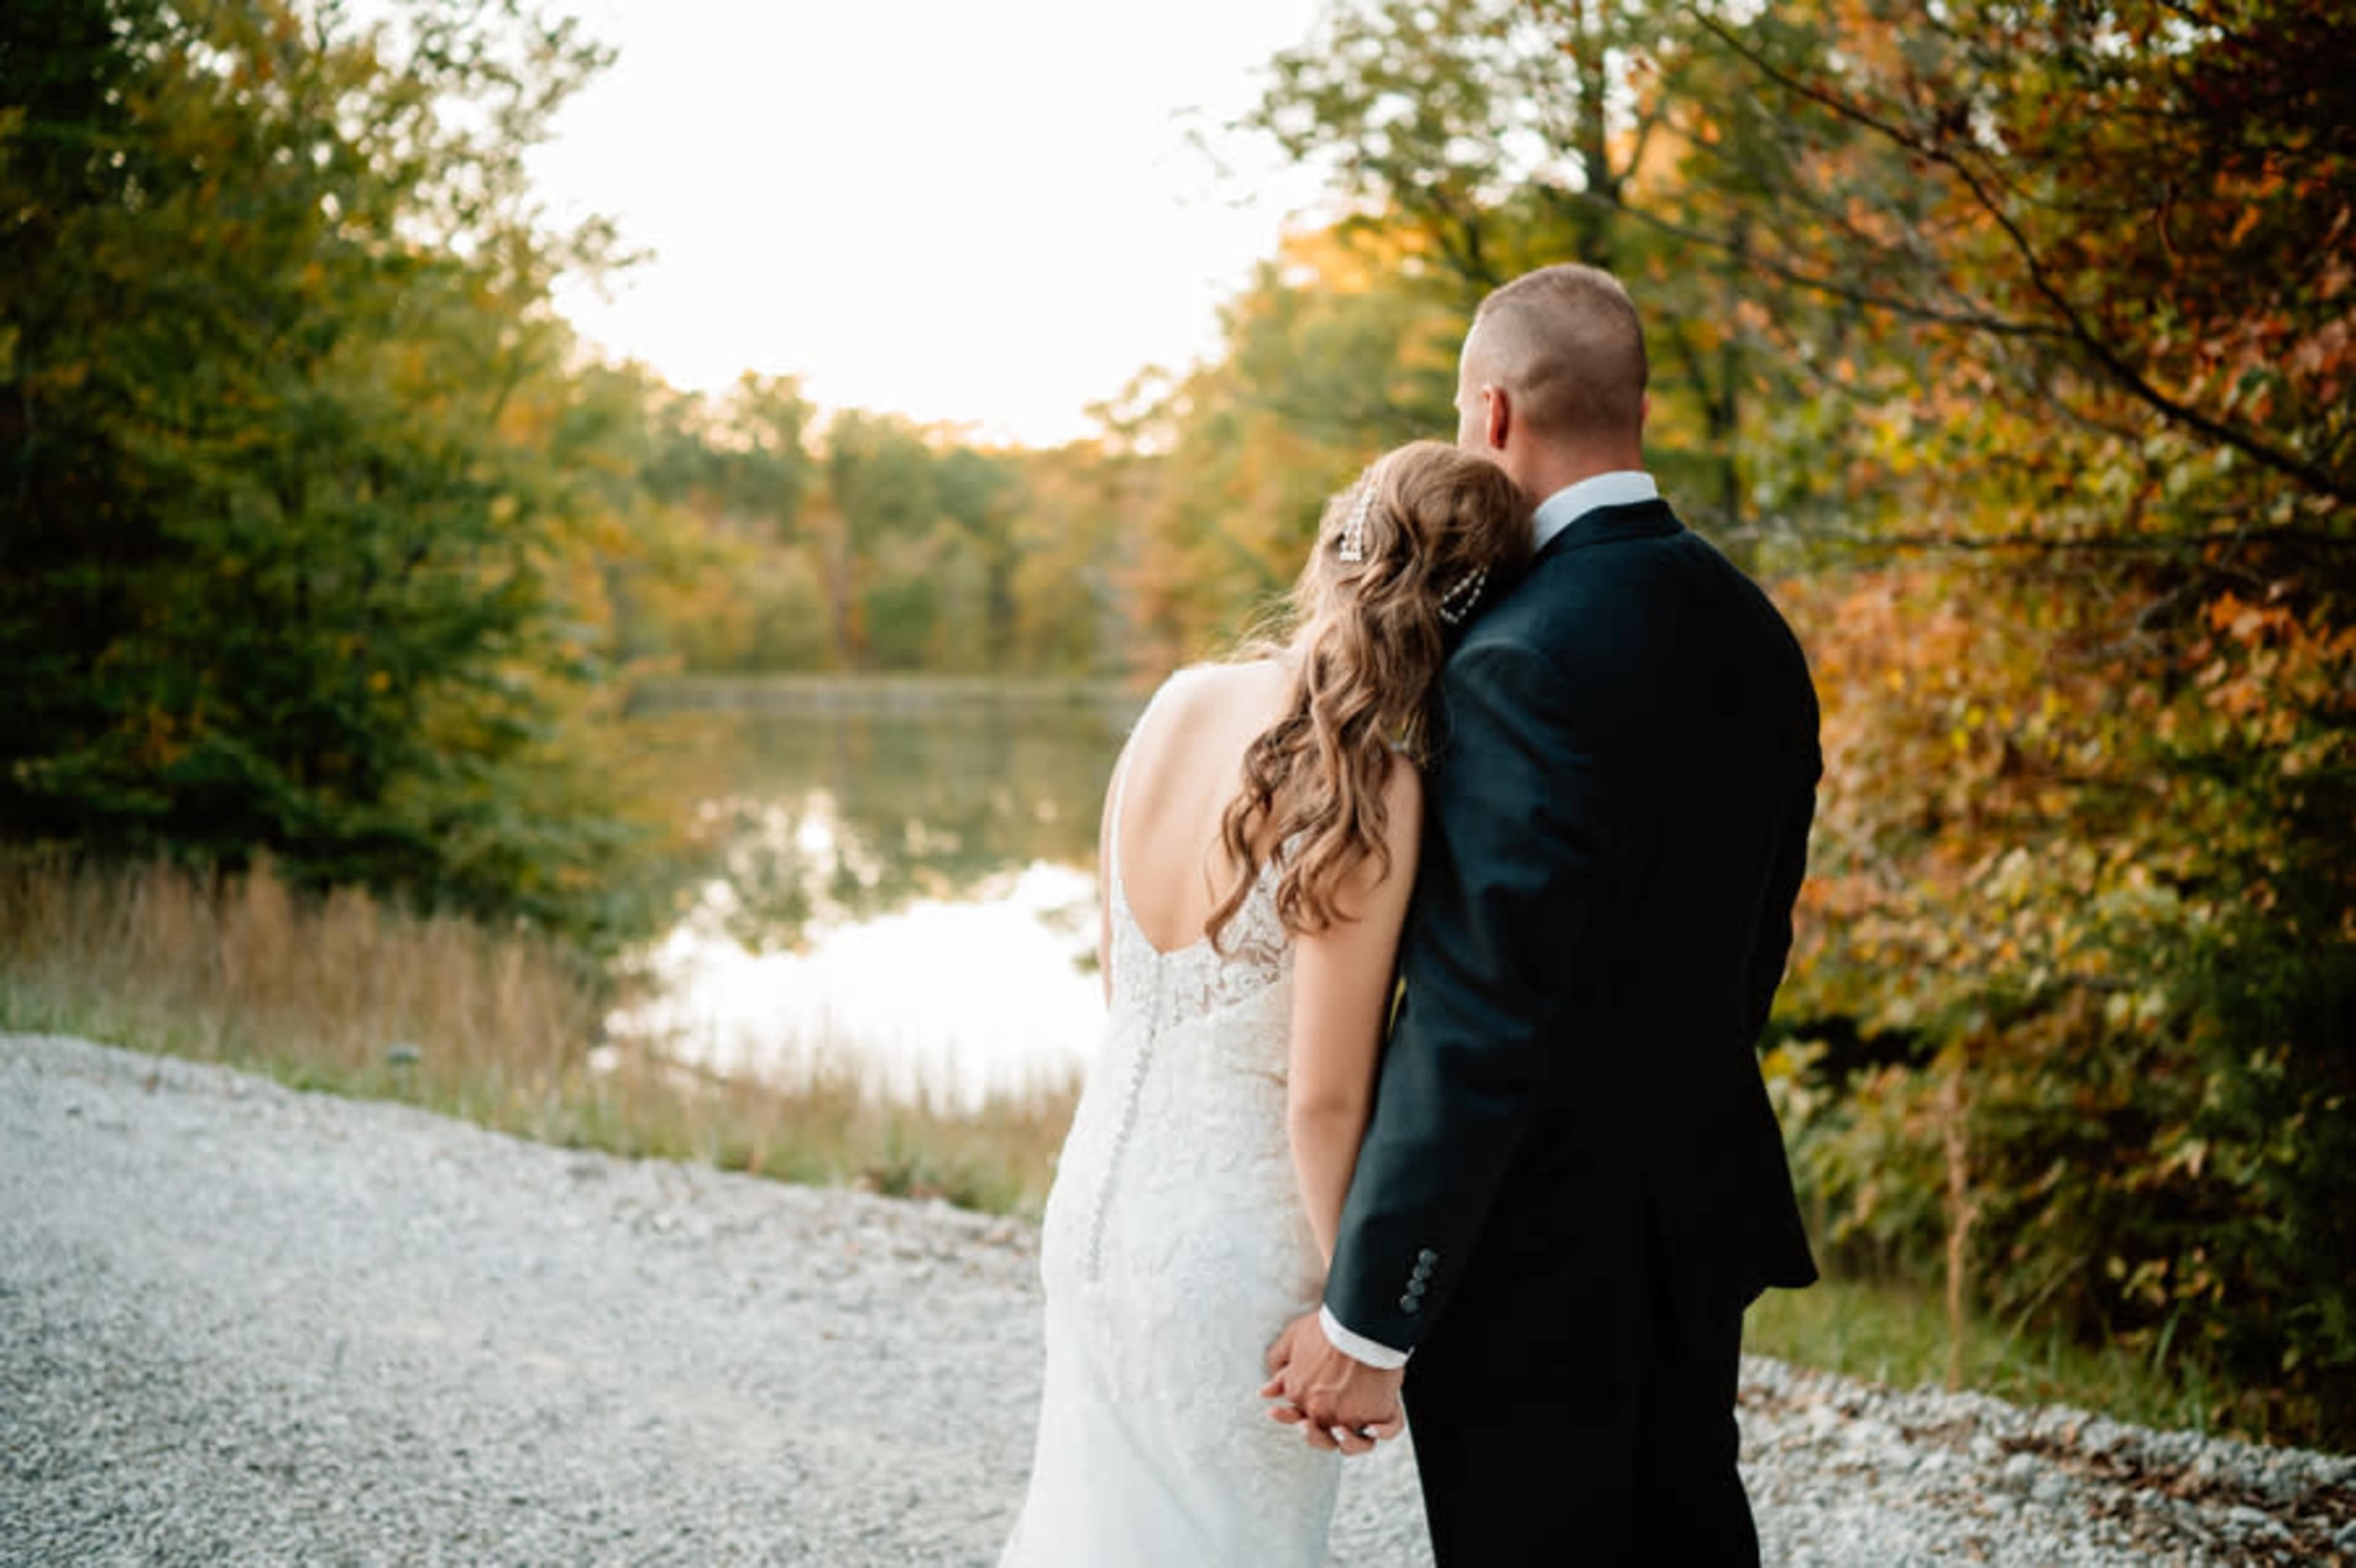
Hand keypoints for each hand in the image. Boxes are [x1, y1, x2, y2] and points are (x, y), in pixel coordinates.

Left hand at [1260, 1310, 1405, 1456]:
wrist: (1359, 1323)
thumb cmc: (1328, 1328)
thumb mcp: (1292, 1338)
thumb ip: (1278, 1363)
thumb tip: (1266, 1390)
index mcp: (1301, 1396)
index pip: (1293, 1416)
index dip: (1290, 1416)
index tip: (1295, 1415)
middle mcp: (1324, 1411)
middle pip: (1320, 1436)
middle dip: (1316, 1434)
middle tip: (1320, 1425)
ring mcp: (1352, 1416)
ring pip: (1353, 1443)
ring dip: (1350, 1442)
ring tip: (1347, 1430)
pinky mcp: (1380, 1412)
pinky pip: (1388, 1431)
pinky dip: (1383, 1431)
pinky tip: (1375, 1427)